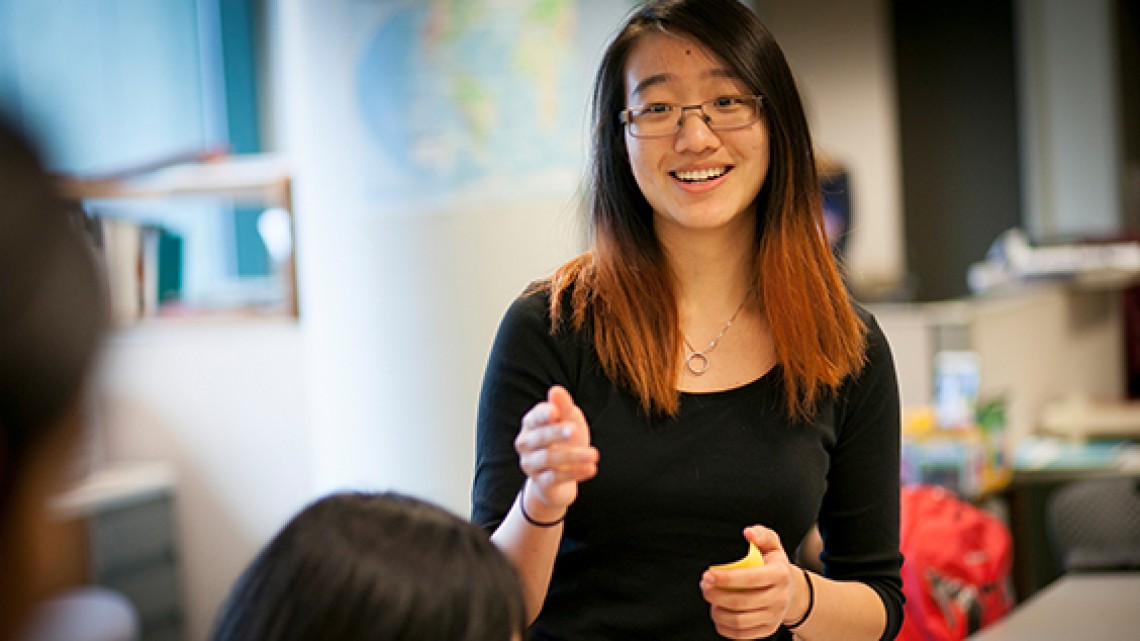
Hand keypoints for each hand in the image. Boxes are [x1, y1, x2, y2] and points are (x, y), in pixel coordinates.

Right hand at [515, 385, 598, 519]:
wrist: (560, 477)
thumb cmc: (564, 442)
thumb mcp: (569, 422)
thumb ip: (564, 407)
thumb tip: (556, 390)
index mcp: (531, 424)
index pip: (535, 417)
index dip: (544, 414)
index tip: (555, 412)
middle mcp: (526, 443)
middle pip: (540, 437)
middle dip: (557, 433)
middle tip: (575, 431)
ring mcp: (531, 464)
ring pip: (548, 458)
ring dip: (573, 456)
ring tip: (594, 454)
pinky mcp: (540, 483)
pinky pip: (555, 478)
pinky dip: (575, 473)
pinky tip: (591, 468)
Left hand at [700, 526, 801, 638]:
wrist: (791, 591)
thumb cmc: (774, 565)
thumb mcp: (772, 544)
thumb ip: (761, 534)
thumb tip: (748, 533)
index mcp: (780, 575)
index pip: (751, 578)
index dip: (726, 578)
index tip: (708, 574)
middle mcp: (780, 598)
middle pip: (741, 602)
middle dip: (716, 595)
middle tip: (705, 586)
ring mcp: (774, 617)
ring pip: (739, 621)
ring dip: (717, 612)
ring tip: (711, 599)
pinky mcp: (767, 630)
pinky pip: (741, 635)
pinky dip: (724, 627)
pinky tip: (718, 614)